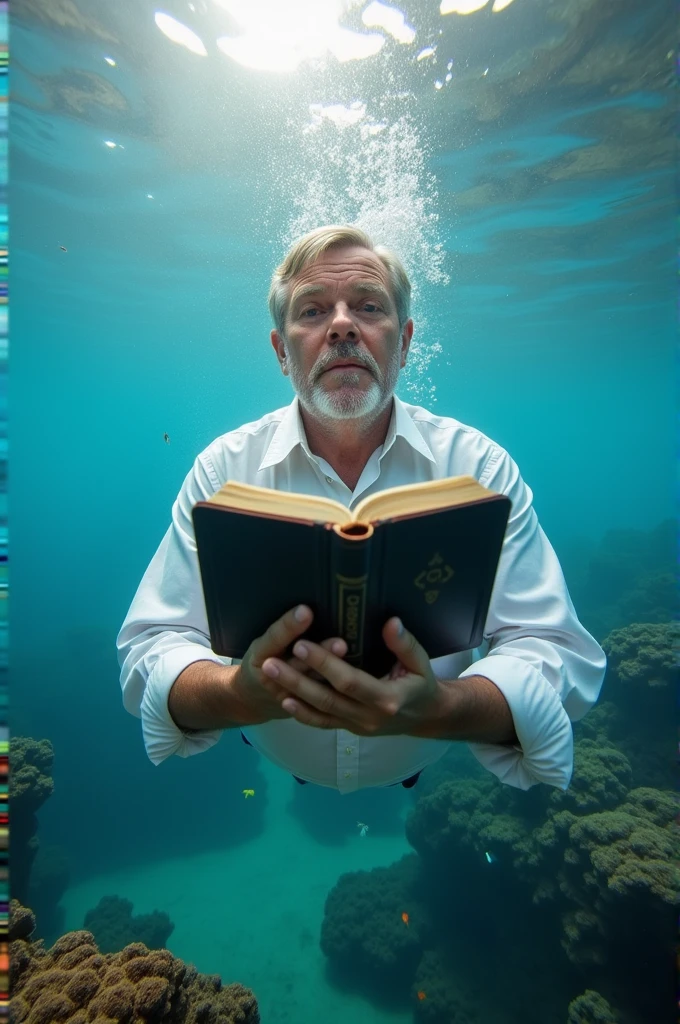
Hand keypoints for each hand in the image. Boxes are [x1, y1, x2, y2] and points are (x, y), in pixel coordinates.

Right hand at [232, 605, 346, 722]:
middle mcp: (272, 677)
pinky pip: (320, 705)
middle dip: (320, 655)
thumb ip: (283, 631)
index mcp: (260, 655)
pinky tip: (355, 682)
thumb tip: (310, 607)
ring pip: (312, 687)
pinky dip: (336, 693)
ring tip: (348, 657)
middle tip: (340, 643)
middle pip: (298, 666)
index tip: (306, 611)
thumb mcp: (263, 644)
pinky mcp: (301, 709)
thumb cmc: (262, 662)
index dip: (290, 626)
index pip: (275, 639)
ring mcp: (287, 696)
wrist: (252, 700)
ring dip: (331, 673)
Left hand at [259, 617, 442, 736]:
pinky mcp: (349, 730)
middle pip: (327, 699)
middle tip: (271, 662)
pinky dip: (302, 714)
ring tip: (268, 677)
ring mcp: (357, 727)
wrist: (425, 718)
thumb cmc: (421, 684)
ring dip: (292, 694)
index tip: (301, 644)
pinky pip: (322, 724)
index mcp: (387, 699)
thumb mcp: (420, 663)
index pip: (349, 681)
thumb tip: (391, 622)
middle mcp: (369, 717)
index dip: (324, 664)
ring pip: (320, 713)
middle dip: (297, 679)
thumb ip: (405, 644)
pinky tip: (284, 700)